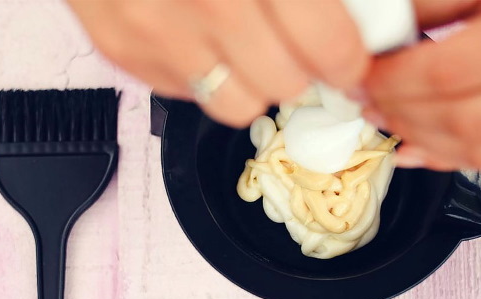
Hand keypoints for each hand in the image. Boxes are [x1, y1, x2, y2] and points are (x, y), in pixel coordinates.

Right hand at [66, 0, 368, 127]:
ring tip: (247, 47)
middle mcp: (207, 1)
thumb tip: (358, 16)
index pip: (327, 45)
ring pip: (237, 106)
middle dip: (299, 71)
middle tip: (295, 46)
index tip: (348, 61)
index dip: (348, 61)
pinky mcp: (123, 50)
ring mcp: (157, 30)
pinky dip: (203, 73)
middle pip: (286, 85)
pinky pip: (188, 94)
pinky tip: (197, 34)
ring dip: (252, 83)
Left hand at [361, 0, 480, 170]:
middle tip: (368, 100)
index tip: (364, 75)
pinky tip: (417, 148)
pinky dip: (449, 158)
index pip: (449, 71)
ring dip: (419, 139)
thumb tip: (383, 25)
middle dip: (400, 113)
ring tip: (386, 120)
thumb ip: (442, 1)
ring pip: (477, 148)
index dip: (395, 79)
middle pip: (460, 117)